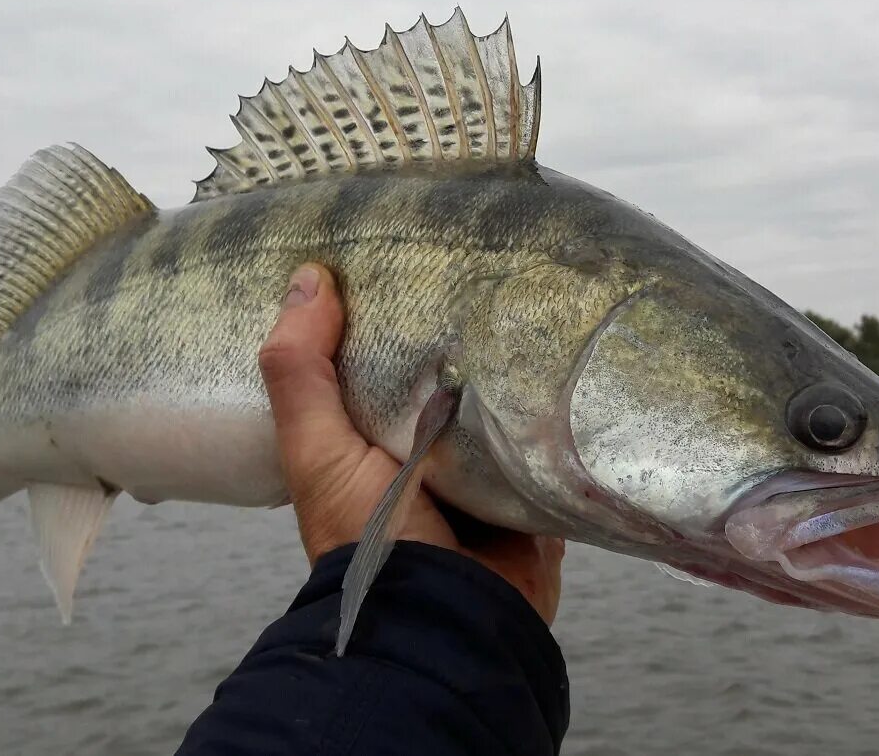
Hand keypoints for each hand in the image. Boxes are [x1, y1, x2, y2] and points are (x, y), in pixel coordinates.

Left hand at [259, 263, 564, 624]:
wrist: (445, 622)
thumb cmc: (368, 538)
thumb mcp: (317, 451)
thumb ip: (301, 372)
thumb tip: (309, 278)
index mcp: (369, 440)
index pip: (378, 362)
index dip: (385, 316)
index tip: (407, 256)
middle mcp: (424, 453)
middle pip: (446, 379)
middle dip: (462, 336)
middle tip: (488, 263)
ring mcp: (482, 474)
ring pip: (502, 405)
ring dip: (517, 372)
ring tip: (540, 296)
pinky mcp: (532, 491)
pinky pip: (550, 441)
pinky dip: (559, 415)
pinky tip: (577, 362)